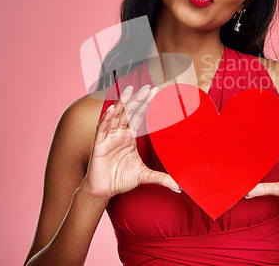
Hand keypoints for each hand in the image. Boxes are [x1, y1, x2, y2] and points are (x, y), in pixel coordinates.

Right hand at [81, 85, 180, 200]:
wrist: (104, 190)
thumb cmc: (121, 179)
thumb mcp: (144, 176)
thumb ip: (161, 178)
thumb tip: (179, 186)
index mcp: (130, 137)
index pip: (139, 116)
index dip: (146, 104)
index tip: (155, 93)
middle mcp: (119, 134)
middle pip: (129, 112)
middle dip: (138, 100)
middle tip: (148, 88)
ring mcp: (109, 137)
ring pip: (116, 116)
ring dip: (122, 103)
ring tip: (130, 90)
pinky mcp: (99, 145)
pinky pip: (102, 129)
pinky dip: (106, 119)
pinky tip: (112, 110)